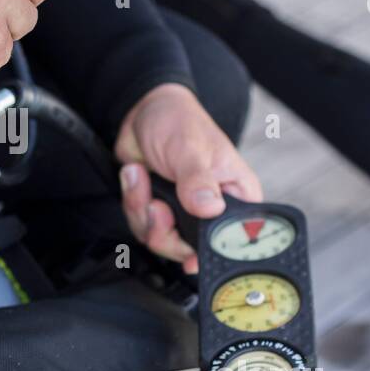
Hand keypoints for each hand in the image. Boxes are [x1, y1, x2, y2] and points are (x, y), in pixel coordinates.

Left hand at [115, 83, 261, 273]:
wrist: (143, 114)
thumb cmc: (178, 122)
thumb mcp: (191, 148)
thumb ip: (198, 181)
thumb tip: (209, 208)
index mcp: (236, 196)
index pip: (234, 239)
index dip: (211, 252)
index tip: (191, 256)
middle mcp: (212, 210)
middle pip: (191, 249)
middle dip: (164, 231)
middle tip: (156, 205)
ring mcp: (184, 213)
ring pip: (161, 240)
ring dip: (142, 210)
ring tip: (141, 177)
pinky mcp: (159, 211)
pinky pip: (141, 225)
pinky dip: (133, 202)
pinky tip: (135, 176)